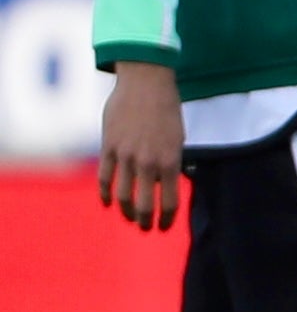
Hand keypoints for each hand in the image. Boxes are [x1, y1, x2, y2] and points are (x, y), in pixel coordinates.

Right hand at [98, 62, 183, 233]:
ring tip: (130, 219)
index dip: (167, 218)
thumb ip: (172, 161)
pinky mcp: (108, 147)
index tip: (164, 227)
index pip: (170, 200)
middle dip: (146, 221)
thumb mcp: (178, 137)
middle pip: (144, 204)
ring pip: (122, 195)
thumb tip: (169, 182)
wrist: (146, 83)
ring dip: (126, 212)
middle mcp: (148, 162)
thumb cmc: (167, 109)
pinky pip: (104, 177)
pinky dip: (105, 194)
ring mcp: (126, 156)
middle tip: (146, 228)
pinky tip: (108, 203)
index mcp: (171, 160)